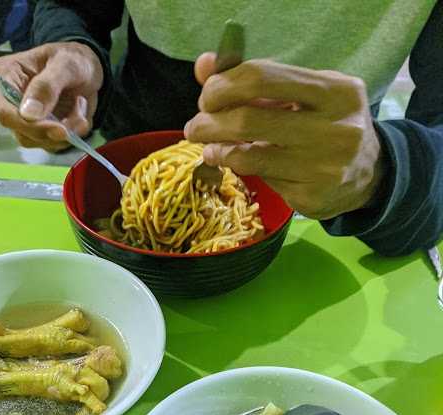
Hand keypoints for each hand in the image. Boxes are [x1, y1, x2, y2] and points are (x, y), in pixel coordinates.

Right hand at [0, 42, 102, 151]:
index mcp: (6, 76)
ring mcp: (26, 119)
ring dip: (67, 132)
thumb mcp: (65, 64)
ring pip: (40, 142)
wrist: (87, 70)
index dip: (29, 125)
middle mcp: (10, 101)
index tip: (60, 129)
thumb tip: (29, 114)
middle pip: (22, 133)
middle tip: (80, 117)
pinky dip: (73, 135)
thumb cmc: (73, 59)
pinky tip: (79, 115)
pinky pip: (54, 144)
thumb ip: (47, 86)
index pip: (5, 111)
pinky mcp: (42, 131)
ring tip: (81, 107)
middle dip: (54, 130)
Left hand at [186, 55, 384, 219]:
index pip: (262, 78)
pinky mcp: (311, 198)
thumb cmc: (328, 123)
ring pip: (249, 157)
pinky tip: (232, 163)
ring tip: (208, 147)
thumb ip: (257, 81)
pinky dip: (239, 169)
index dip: (224, 85)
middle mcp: (336, 129)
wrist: (370, 174)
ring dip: (217, 150)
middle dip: (210, 122)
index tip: (208, 96)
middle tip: (195, 127)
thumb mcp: (304, 95)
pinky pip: (261, 180)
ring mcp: (324, 168)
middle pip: (249, 120)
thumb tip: (204, 66)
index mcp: (336, 91)